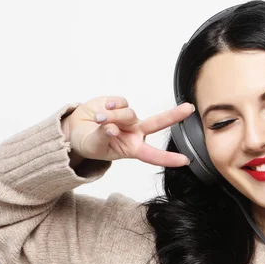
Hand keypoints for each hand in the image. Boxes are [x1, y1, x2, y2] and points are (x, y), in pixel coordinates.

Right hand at [61, 96, 194, 166]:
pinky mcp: (121, 104)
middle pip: (158, 123)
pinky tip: (101, 110)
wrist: (75, 128)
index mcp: (132, 148)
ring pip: (129, 113)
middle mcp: (135, 132)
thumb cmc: (88, 143)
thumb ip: (102, 137)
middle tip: (189, 108)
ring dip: (113, 116)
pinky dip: (110, 106)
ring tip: (97, 120)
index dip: (168, 158)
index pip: (153, 155)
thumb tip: (111, 129)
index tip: (185, 161)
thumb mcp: (94, 146)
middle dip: (174, 115)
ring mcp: (130, 118)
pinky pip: (121, 102)